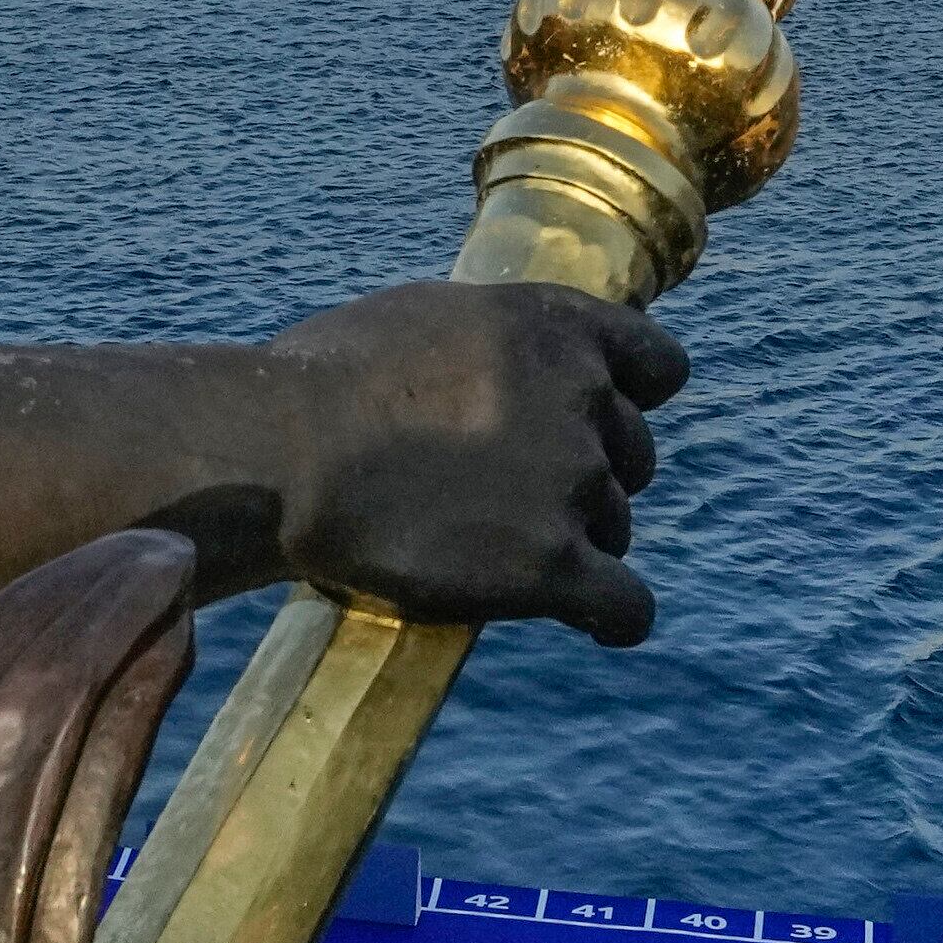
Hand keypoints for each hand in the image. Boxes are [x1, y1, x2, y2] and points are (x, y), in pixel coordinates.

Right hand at [264, 281, 680, 642]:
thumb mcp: (424, 319)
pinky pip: (627, 605)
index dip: (632, 401)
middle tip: (516, 503)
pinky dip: (615, 617)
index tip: (598, 426)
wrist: (283, 454)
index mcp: (553, 326)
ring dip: (577, 544)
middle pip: (633, 456)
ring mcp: (572, 481)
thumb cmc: (321, 383)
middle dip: (589, 479)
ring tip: (501, 555)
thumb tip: (504, 366)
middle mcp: (579, 396)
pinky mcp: (552, 564)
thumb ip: (493, 342)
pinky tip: (594, 623)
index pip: (659, 366)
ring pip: (618, 528)